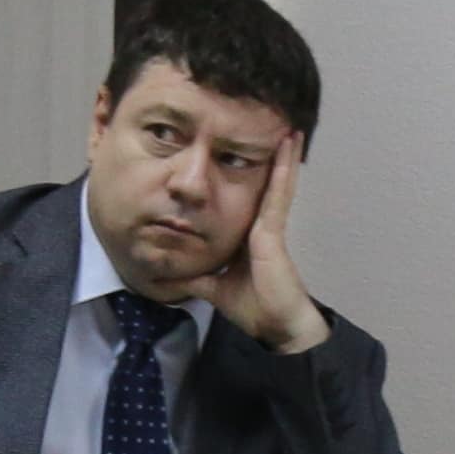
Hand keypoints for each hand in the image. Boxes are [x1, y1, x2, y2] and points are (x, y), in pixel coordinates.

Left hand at [191, 136, 327, 353]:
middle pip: (263, 184)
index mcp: (249, 236)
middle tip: (272, 129)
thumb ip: (194, 276)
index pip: (245, 198)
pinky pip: (277, 193)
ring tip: (287, 129)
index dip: (244, 176)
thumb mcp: (213, 286)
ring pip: (275, 182)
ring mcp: (270, 226)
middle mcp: (261, 226)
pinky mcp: (273, 230)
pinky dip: (283, 169)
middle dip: (267, 159)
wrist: (276, 324)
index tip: (240, 152)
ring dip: (282, 155)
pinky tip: (287, 147)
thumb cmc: (253, 307)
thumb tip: (167, 273)